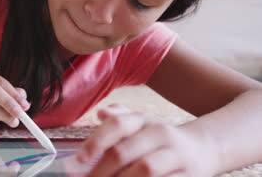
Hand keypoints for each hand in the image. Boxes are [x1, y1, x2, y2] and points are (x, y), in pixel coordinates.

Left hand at [76, 104, 218, 176]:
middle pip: (124, 152)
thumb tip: (100, 113)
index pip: (117, 125)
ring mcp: (176, 156)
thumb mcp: (141, 124)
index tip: (79, 159)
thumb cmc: (160, 139)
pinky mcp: (189, 176)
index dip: (95, 141)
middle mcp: (160, 134)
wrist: (204, 148)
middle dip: (101, 171)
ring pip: (144, 169)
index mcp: (143, 120)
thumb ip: (118, 119)